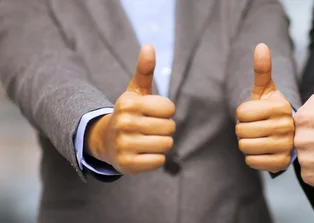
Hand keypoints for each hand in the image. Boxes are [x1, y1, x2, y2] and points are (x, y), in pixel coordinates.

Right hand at [86, 44, 175, 174]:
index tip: (153, 113)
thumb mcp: (135, 92)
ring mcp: (124, 145)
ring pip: (166, 144)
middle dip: (165, 129)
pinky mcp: (126, 164)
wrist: (106, 142)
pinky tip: (143, 153)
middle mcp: (124, 123)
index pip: (170, 109)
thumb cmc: (129, 114)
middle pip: (170, 128)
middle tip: (149, 129)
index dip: (166, 112)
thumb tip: (149, 46)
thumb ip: (145, 71)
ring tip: (147, 140)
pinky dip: (155, 158)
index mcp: (129, 104)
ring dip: (161, 144)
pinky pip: (159, 161)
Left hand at [235, 43, 293, 172]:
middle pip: (242, 131)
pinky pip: (252, 161)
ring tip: (258, 138)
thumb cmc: (272, 110)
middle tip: (255, 127)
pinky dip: (252, 157)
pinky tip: (262, 150)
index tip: (254, 113)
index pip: (242, 113)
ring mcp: (286, 146)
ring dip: (247, 143)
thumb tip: (261, 46)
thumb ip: (262, 69)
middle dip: (243, 129)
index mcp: (281, 107)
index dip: (243, 113)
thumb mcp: (266, 89)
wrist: (288, 135)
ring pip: (245, 146)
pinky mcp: (282, 163)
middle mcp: (287, 127)